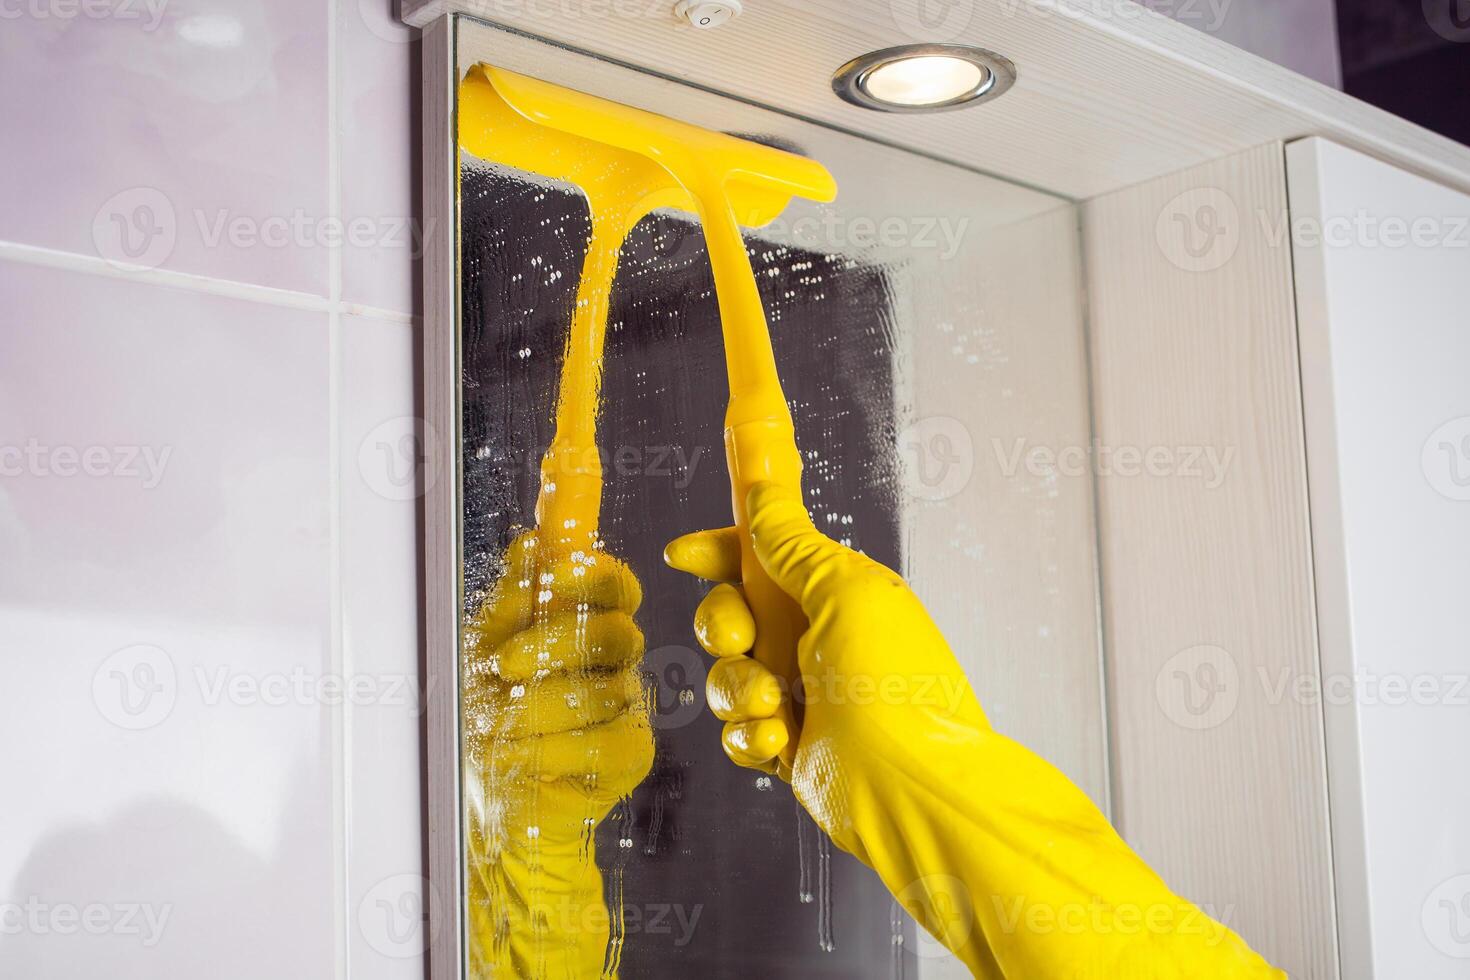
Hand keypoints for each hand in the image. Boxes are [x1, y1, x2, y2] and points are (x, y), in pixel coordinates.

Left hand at [463, 530, 653, 977]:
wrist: (481, 794)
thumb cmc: (483, 714)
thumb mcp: (485, 643)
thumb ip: (516, 593)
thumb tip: (536, 539)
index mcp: (585, 623)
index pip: (614, 583)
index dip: (593, 574)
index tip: (554, 576)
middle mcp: (615, 661)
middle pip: (615, 630)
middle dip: (552, 644)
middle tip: (505, 666)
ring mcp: (628, 707)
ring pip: (603, 690)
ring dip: (537, 708)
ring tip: (501, 725)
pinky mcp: (630, 754)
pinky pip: (602, 742)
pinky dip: (551, 750)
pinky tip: (524, 757)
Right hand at [664, 482, 985, 843]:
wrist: (911, 788)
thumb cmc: (892, 682)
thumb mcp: (843, 591)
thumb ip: (792, 544)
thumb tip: (761, 493)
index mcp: (835, 593)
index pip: (764, 557)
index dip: (719, 552)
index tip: (685, 554)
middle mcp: (816, 640)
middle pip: (730, 613)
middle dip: (722, 624)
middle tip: (740, 640)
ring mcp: (801, 696)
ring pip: (725, 675)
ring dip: (737, 689)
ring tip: (775, 708)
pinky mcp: (788, 747)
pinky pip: (736, 732)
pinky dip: (749, 736)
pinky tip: (779, 743)